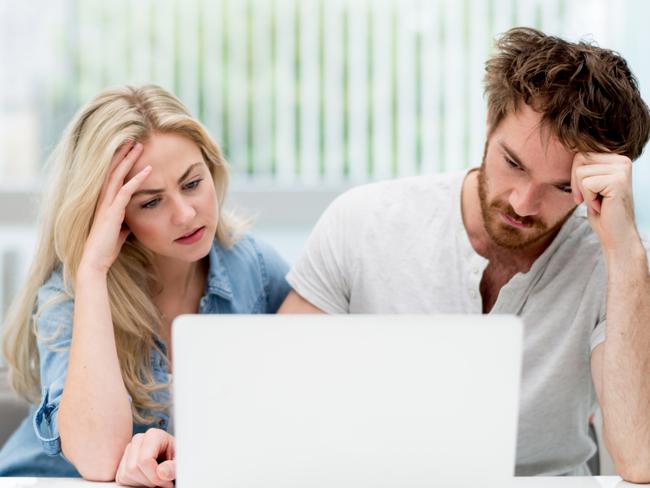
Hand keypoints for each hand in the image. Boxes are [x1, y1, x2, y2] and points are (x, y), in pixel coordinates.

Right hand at [79, 141, 150, 274]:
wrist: (95, 262)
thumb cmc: (105, 248)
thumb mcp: (119, 232)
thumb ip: (124, 223)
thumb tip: (132, 221)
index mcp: (104, 203)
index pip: (112, 177)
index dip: (120, 162)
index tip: (129, 150)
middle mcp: (103, 200)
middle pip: (113, 170)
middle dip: (123, 154)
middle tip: (133, 138)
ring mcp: (106, 205)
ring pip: (117, 176)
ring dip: (129, 160)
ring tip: (138, 145)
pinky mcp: (112, 213)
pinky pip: (126, 192)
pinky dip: (137, 180)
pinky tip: (148, 171)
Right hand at [115, 428, 175, 486]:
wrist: (173, 460)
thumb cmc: (178, 458)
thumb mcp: (181, 462)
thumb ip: (173, 467)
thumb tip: (161, 472)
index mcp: (154, 435)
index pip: (144, 460)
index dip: (155, 476)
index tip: (166, 481)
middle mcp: (139, 439)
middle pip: (133, 468)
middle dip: (149, 480)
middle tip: (162, 482)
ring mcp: (129, 450)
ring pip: (126, 474)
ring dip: (142, 483)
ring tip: (156, 479)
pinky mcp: (123, 462)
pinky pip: (122, 478)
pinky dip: (135, 483)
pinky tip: (148, 479)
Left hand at [571, 152, 639, 252]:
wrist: (616, 235)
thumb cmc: (601, 211)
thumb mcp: (589, 183)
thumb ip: (583, 165)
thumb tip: (564, 141)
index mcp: (616, 157)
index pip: (581, 153)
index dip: (576, 175)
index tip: (586, 192)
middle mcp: (622, 159)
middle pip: (579, 159)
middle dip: (577, 183)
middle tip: (590, 198)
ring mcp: (622, 169)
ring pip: (581, 172)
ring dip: (584, 192)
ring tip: (599, 202)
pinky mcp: (618, 180)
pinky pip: (586, 184)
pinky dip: (588, 199)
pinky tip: (601, 206)